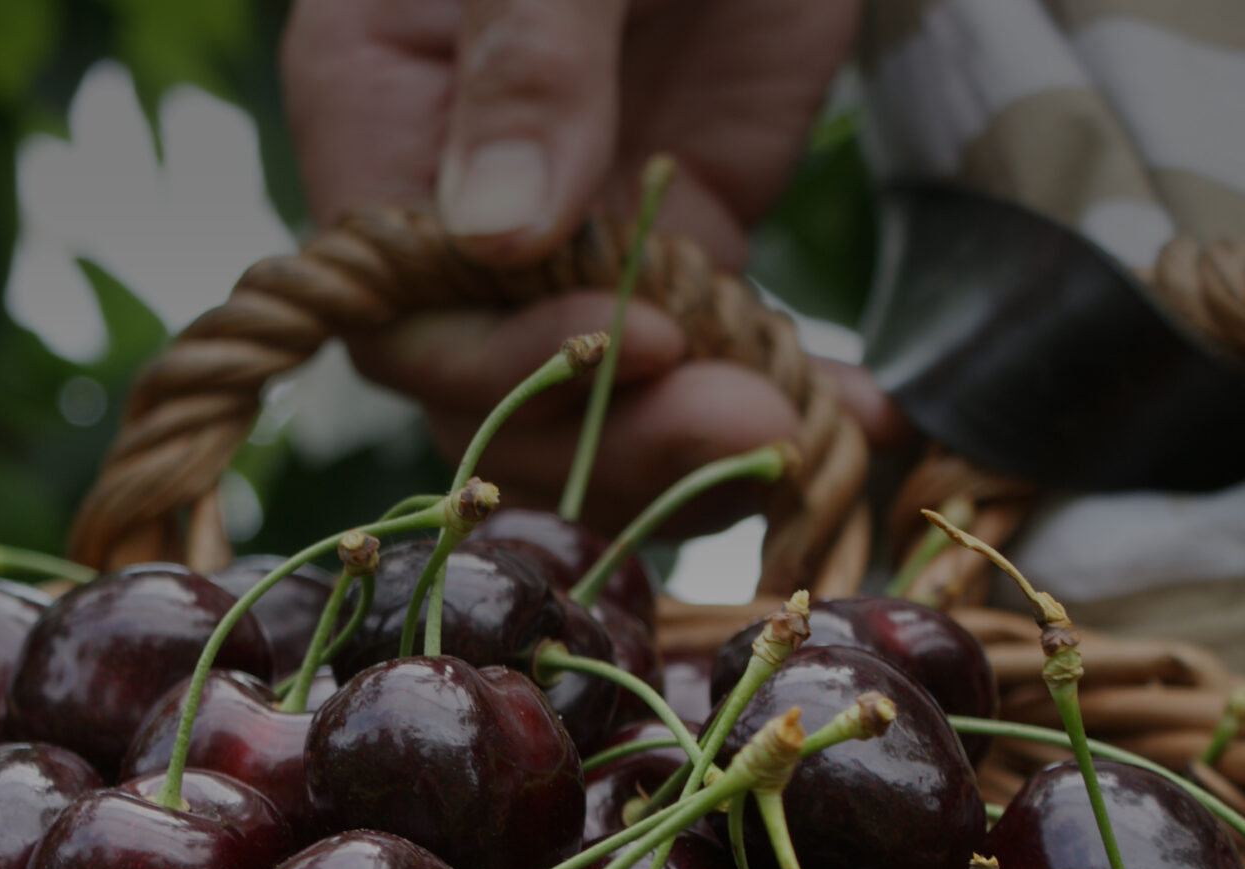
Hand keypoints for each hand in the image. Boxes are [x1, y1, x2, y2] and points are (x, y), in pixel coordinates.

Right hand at [280, 0, 897, 533]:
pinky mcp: (693, 217)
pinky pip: (716, 339)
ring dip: (699, 436)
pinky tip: (861, 414)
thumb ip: (529, 56)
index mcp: (383, 102)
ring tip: (804, 432)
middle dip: (612, 426)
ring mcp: (581, 213)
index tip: (628, 338)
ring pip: (604, 389)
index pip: (399, 301)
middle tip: (737, 427)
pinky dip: (786, 388)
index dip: (499, 355)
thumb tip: (496, 235)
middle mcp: (466, 184)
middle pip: (496, 377)